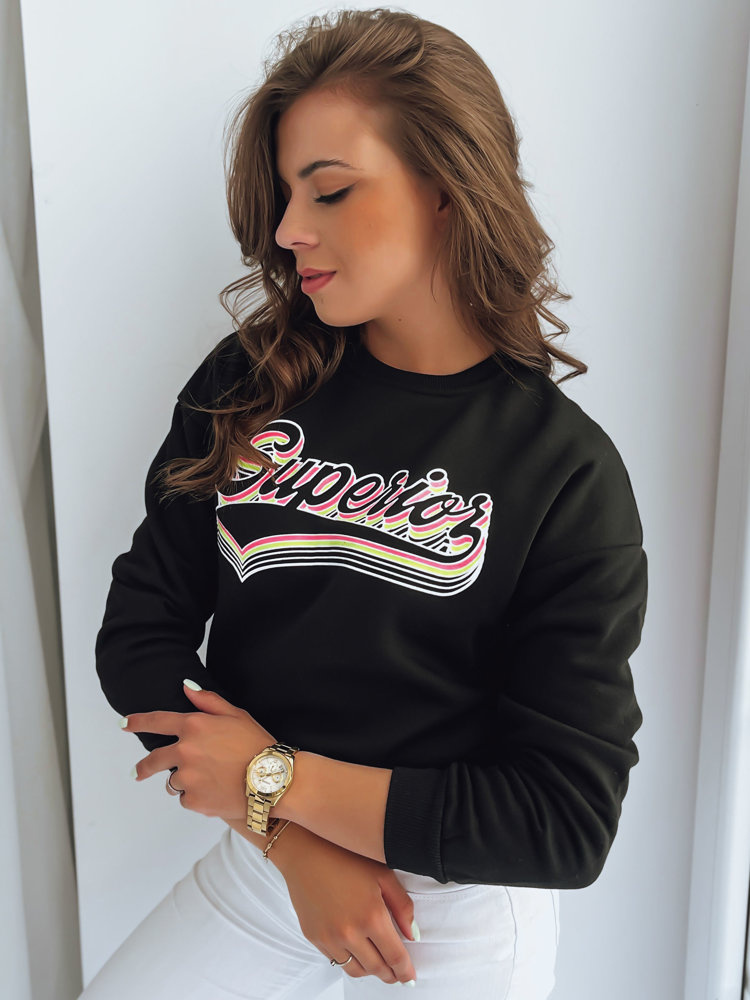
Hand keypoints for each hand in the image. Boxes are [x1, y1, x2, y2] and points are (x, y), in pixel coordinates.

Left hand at [123, 681, 274, 821]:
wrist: (272, 780)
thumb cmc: (257, 744)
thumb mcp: (236, 714)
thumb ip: (207, 701)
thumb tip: (186, 686)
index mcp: (194, 726)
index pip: (157, 721)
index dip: (138, 722)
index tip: (124, 724)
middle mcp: (185, 751)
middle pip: (153, 761)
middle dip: (143, 768)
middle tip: (138, 773)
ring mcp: (187, 777)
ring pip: (174, 781)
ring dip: (184, 781)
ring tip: (209, 780)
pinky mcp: (193, 800)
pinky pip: (186, 799)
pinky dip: (197, 797)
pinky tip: (216, 792)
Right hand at [273, 824, 417, 986]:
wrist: (306, 851)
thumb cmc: (347, 857)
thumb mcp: (383, 875)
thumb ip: (402, 907)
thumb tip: (413, 936)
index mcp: (371, 917)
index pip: (395, 957)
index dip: (405, 971)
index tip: (410, 978)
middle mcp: (350, 933)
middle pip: (376, 968)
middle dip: (390, 975)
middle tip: (397, 974)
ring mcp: (329, 938)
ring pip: (355, 970)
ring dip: (370, 970)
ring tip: (378, 963)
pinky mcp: (314, 938)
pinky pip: (336, 960)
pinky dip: (350, 961)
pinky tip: (356, 950)